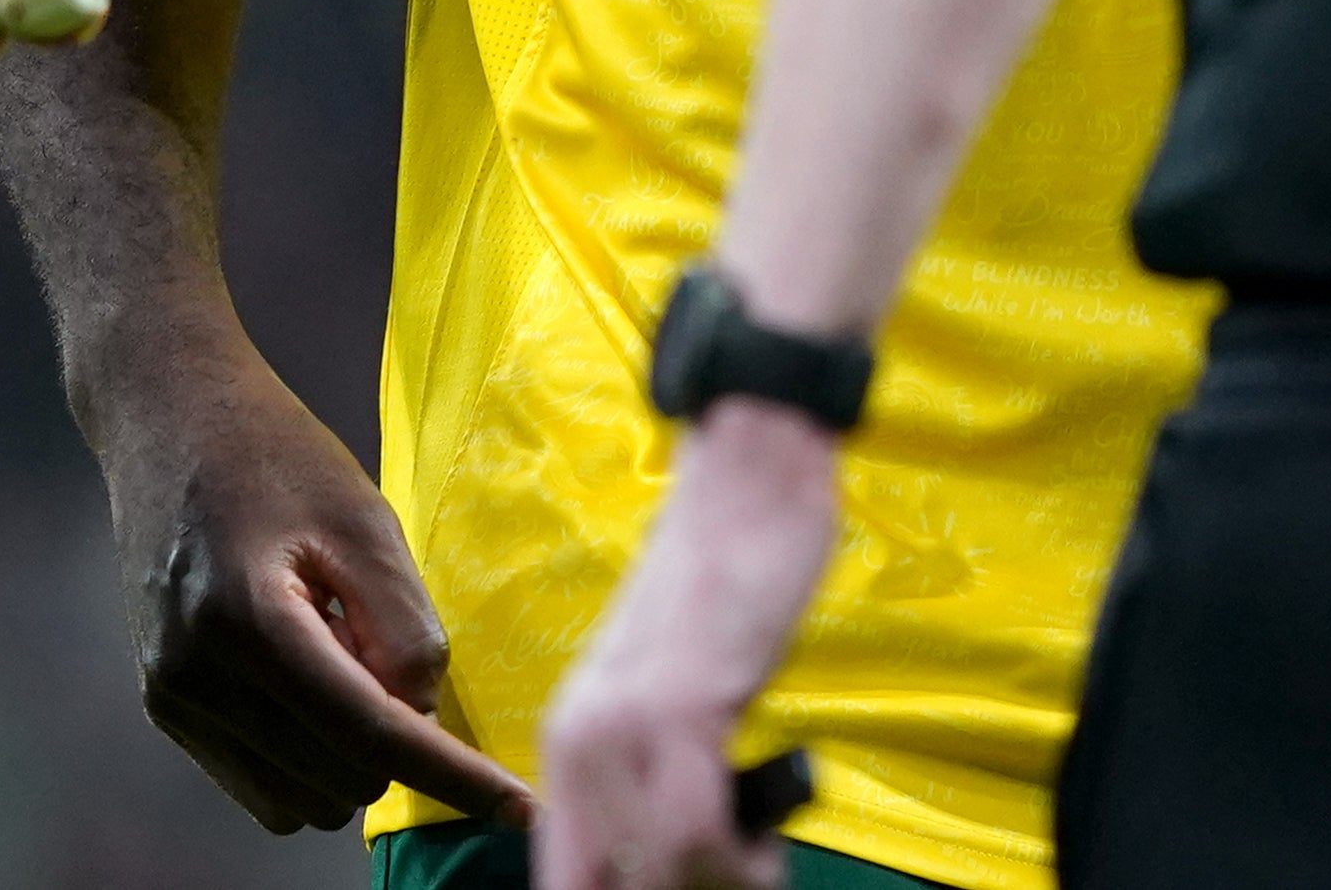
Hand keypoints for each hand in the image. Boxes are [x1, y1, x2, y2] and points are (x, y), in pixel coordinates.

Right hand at [96, 321, 521, 830]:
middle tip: (377, 637)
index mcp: (248, 622)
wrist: (167, 418)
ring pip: (300, 803)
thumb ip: (404, 626)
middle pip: (340, 780)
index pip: (369, 737)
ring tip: (334, 646)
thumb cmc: (274, 452)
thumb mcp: (363, 519)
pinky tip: (305, 673)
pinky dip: (306, 757)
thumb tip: (420, 721)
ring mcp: (173, 702)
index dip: (453, 778)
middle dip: (391, 738)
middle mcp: (196, 679)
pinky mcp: (166, 709)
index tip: (523, 810)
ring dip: (347, 756)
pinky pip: (261, 786)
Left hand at [539, 400, 834, 889]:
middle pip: (599, 888)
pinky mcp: (678, 707)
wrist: (749, 481)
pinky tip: (767, 843)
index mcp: (569, 743)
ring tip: (759, 863)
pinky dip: (741, 864)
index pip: (564, 877)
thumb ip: (657, 773)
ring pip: (654, 875)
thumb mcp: (672, 694)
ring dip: (723, 885)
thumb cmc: (730, 586)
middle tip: (740, 875)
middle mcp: (577, 742)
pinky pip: (693, 835)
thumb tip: (673, 861)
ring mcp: (622, 726)